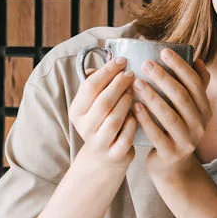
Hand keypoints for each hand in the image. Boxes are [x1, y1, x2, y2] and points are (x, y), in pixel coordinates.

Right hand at [69, 55, 137, 173]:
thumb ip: (100, 84)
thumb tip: (113, 60)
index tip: (122, 60)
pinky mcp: (114, 155)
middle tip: (132, 74)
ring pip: (114, 119)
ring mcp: (99, 142)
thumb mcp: (94, 104)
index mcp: (77, 110)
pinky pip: (126, 137)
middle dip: (119, 85)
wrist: (104, 157)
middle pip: (103, 102)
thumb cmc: (103, 121)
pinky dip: (133, 124)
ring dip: (127, 102)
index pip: (89, 86)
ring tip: (136, 91)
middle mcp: (84, 127)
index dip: (107, 71)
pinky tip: (139, 114)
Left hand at [132, 48, 212, 184]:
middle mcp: (199, 125)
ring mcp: (186, 141)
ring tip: (137, 83)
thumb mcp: (190, 110)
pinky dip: (146, 120)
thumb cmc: (176, 130)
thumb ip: (194, 87)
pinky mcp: (171, 154)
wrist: (172, 166)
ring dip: (153, 98)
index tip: (164, 51)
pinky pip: (157, 134)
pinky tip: (134, 106)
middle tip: (146, 64)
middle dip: (164, 78)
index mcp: (204, 110)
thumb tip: (197, 60)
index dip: (181, 67)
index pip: (196, 84)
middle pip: (182, 98)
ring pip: (170, 116)